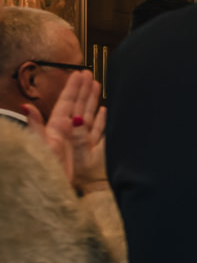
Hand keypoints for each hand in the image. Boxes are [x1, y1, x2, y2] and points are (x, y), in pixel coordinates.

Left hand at [23, 70, 105, 192]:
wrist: (54, 189)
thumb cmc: (45, 169)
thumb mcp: (39, 145)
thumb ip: (35, 126)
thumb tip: (27, 107)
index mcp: (56, 128)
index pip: (67, 102)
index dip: (73, 87)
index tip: (79, 73)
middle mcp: (66, 132)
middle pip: (77, 105)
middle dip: (83, 89)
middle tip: (88, 73)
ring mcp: (76, 140)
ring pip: (86, 114)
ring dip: (91, 100)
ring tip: (96, 85)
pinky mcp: (86, 150)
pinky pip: (96, 130)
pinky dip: (100, 119)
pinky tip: (104, 111)